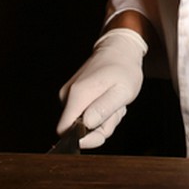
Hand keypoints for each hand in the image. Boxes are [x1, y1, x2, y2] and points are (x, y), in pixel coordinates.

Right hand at [57, 27, 147, 148]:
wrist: (119, 50)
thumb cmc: (124, 69)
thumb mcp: (122, 91)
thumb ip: (104, 109)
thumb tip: (87, 125)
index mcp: (77, 95)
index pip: (64, 130)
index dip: (83, 139)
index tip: (103, 134)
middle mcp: (67, 95)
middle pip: (77, 129)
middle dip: (100, 127)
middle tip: (116, 110)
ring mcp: (69, 95)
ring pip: (83, 123)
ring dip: (103, 118)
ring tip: (115, 102)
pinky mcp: (74, 95)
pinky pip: (85, 114)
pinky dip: (100, 112)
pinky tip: (109, 99)